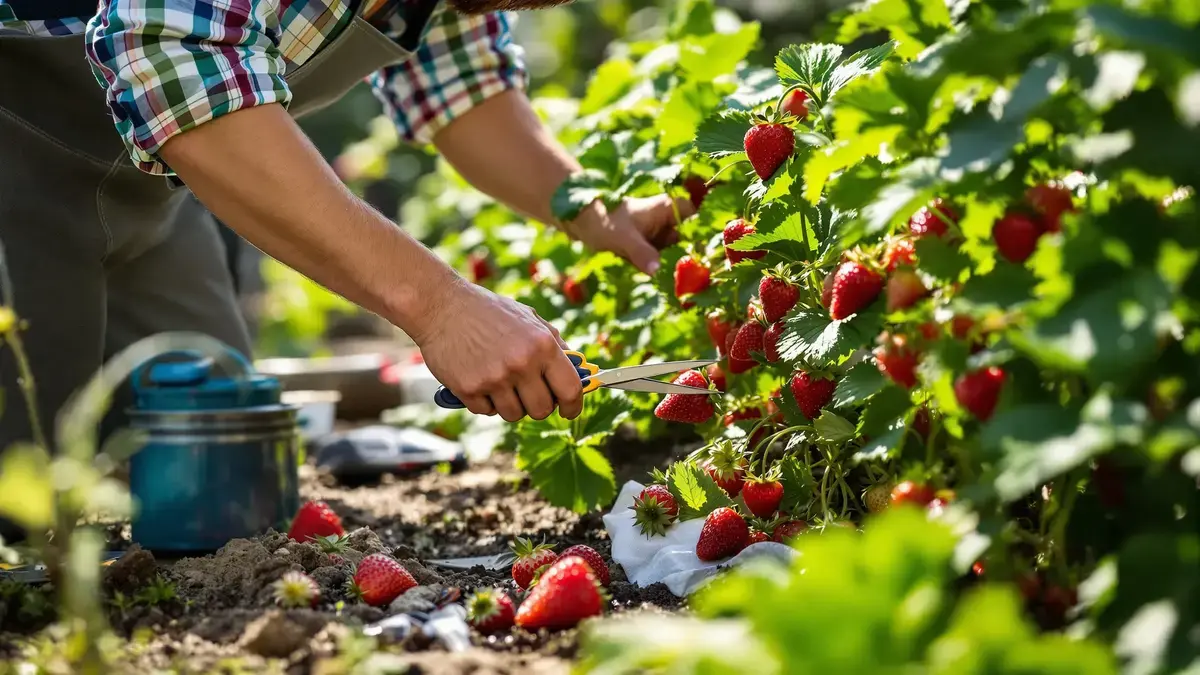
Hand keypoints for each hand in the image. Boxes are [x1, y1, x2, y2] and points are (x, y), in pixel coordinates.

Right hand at [412, 279, 584, 421]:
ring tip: (498, 379)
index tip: (569, 411)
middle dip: (537, 405)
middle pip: (542, 410)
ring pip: (514, 414)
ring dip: (509, 403)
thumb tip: (577, 370)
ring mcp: (494, 378)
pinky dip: (484, 401)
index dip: (573, 406)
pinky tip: (478, 378)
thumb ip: (554, 343)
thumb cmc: (488, 311)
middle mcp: (521, 363)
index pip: (570, 389)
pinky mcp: (469, 389)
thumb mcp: (528, 317)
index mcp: (542, 345)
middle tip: (526, 391)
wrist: (440, 306)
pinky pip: (486, 411)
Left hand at [564, 195, 695, 275]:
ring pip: (679, 253)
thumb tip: (657, 271)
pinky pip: (665, 261)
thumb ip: (642, 253)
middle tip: (698, 282)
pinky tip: (668, 285)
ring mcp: (661, 235)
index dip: (706, 237)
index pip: (699, 220)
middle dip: (693, 259)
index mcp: (668, 209)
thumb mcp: (624, 239)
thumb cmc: (604, 221)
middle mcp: (669, 221)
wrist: (582, 222)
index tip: (709, 258)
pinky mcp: (652, 247)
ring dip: (679, 268)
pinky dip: (665, 271)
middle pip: (691, 241)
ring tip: (685, 288)